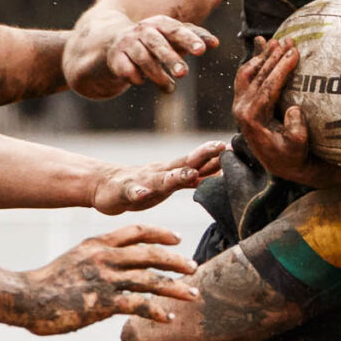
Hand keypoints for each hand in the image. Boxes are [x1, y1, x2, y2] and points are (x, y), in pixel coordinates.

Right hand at [12, 223, 197, 334]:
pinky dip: (157, 311)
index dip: (160, 233)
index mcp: (97, 243)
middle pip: (151, 253)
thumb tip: (115, 275)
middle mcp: (104, 256)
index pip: (136, 231)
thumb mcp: (73, 262)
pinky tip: (169, 318)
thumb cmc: (46, 285)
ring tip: (194, 294)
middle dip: (176, 260)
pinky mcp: (102, 301)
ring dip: (176, 287)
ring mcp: (105, 278)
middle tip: (193, 267)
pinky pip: (138, 305)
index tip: (177, 238)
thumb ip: (96, 262)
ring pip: (151, 278)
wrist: (24, 298)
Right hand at [90, 140, 224, 214]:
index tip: (234, 146)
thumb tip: (221, 173)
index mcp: (171, 172)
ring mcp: (142, 182)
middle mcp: (160, 173)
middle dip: (203, 155)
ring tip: (190, 173)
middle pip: (183, 163)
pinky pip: (131, 192)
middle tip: (221, 147)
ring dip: (176, 175)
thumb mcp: (170, 182)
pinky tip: (142, 194)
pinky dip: (138, 192)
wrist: (105, 186)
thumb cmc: (142, 186)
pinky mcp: (124, 193)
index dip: (214, 155)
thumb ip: (193, 178)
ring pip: (161, 179)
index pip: (196, 161)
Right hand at [102, 14, 216, 92]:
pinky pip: (127, 70)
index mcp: (160, 23)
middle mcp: (143, 31)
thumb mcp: (173, 36)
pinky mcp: (116, 58)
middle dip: (171, 59)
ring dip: (157, 75)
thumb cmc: (155, 40)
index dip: (189, 39)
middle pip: (158, 44)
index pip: (176, 30)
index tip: (202, 50)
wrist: (116, 42)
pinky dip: (136, 78)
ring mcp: (128, 43)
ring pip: (143, 59)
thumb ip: (195, 37)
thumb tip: (216, 43)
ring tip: (170, 88)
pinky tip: (141, 81)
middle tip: (184, 73)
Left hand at [234, 36, 340, 187]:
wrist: (279, 163)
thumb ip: (297, 131)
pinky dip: (255, 59)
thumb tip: (294, 109)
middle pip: (257, 76)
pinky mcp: (242, 100)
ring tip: (279, 40)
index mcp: (252, 119)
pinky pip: (246, 75)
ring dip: (263, 55)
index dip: (281, 68)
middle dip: (273, 56)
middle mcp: (241, 110)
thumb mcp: (298, 147)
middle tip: (289, 40)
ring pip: (247, 72)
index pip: (266, 88)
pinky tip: (263, 44)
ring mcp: (239, 104)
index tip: (295, 53)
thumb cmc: (292, 155)